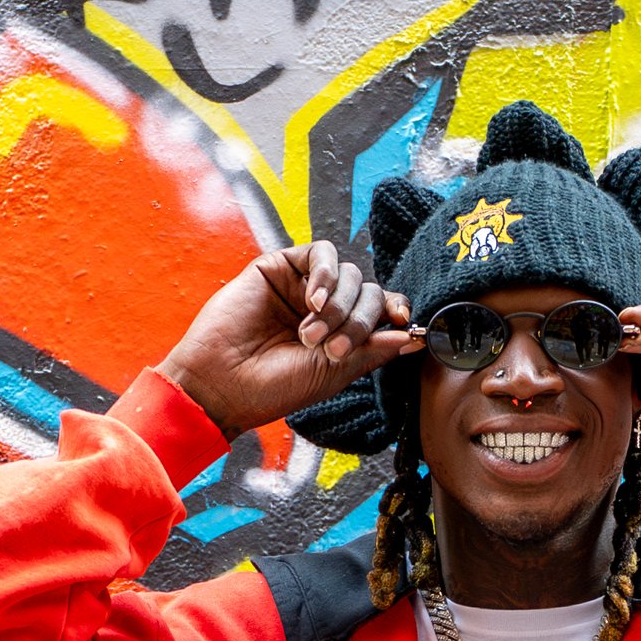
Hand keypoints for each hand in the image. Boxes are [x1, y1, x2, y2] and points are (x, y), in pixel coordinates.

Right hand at [157, 242, 420, 437]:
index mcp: (342, 335)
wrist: (222, 384)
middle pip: (369, 292)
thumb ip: (373, 350)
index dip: (397, 311)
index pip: (382, 312)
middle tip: (333, 349)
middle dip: (360, 320)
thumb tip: (418, 337)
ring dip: (340, 304)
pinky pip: (321, 253)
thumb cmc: (274, 388)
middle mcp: (327, 310)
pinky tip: (313, 301)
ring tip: (311, 335)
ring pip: (350, 273)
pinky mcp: (281, 267)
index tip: (404, 323)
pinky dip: (326, 274)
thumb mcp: (334, 374)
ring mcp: (304, 287)